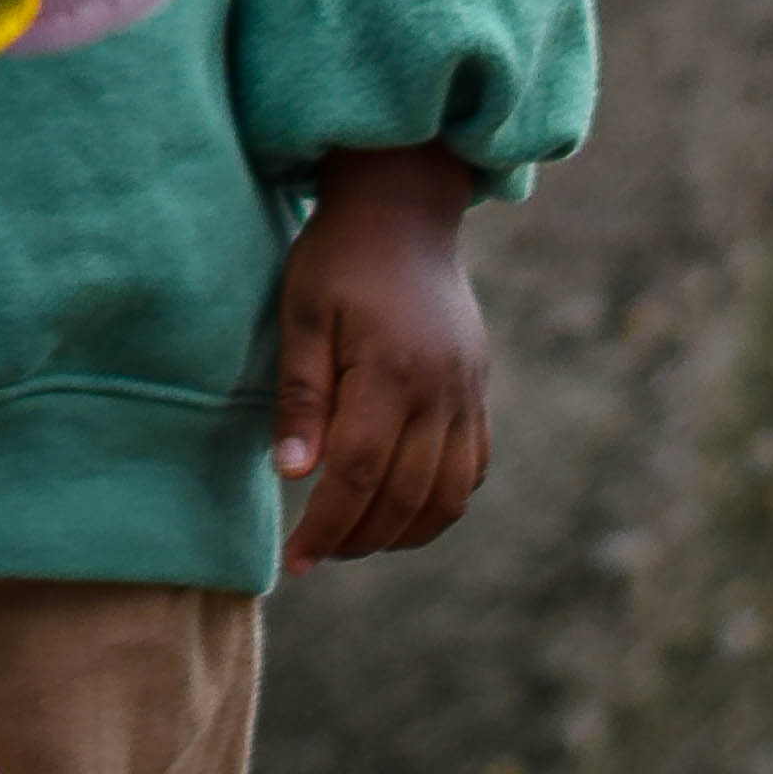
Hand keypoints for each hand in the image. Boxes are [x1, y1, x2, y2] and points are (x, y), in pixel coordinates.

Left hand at [272, 143, 494, 569]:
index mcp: (391, 372)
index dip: (328, 525)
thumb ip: (302, 396)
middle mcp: (440, 393)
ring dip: (404, 532)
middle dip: (359, 538)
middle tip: (317, 555)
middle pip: (405, 496)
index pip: (360, 475)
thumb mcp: (302, 313)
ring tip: (355, 541)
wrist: (404, 213)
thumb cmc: (338, 258)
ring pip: (449, 495)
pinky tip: (402, 510)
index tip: (296, 560)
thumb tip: (294, 474)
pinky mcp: (478, 392)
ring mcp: (467, 395)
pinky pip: (473, 468)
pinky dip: (441, 503)